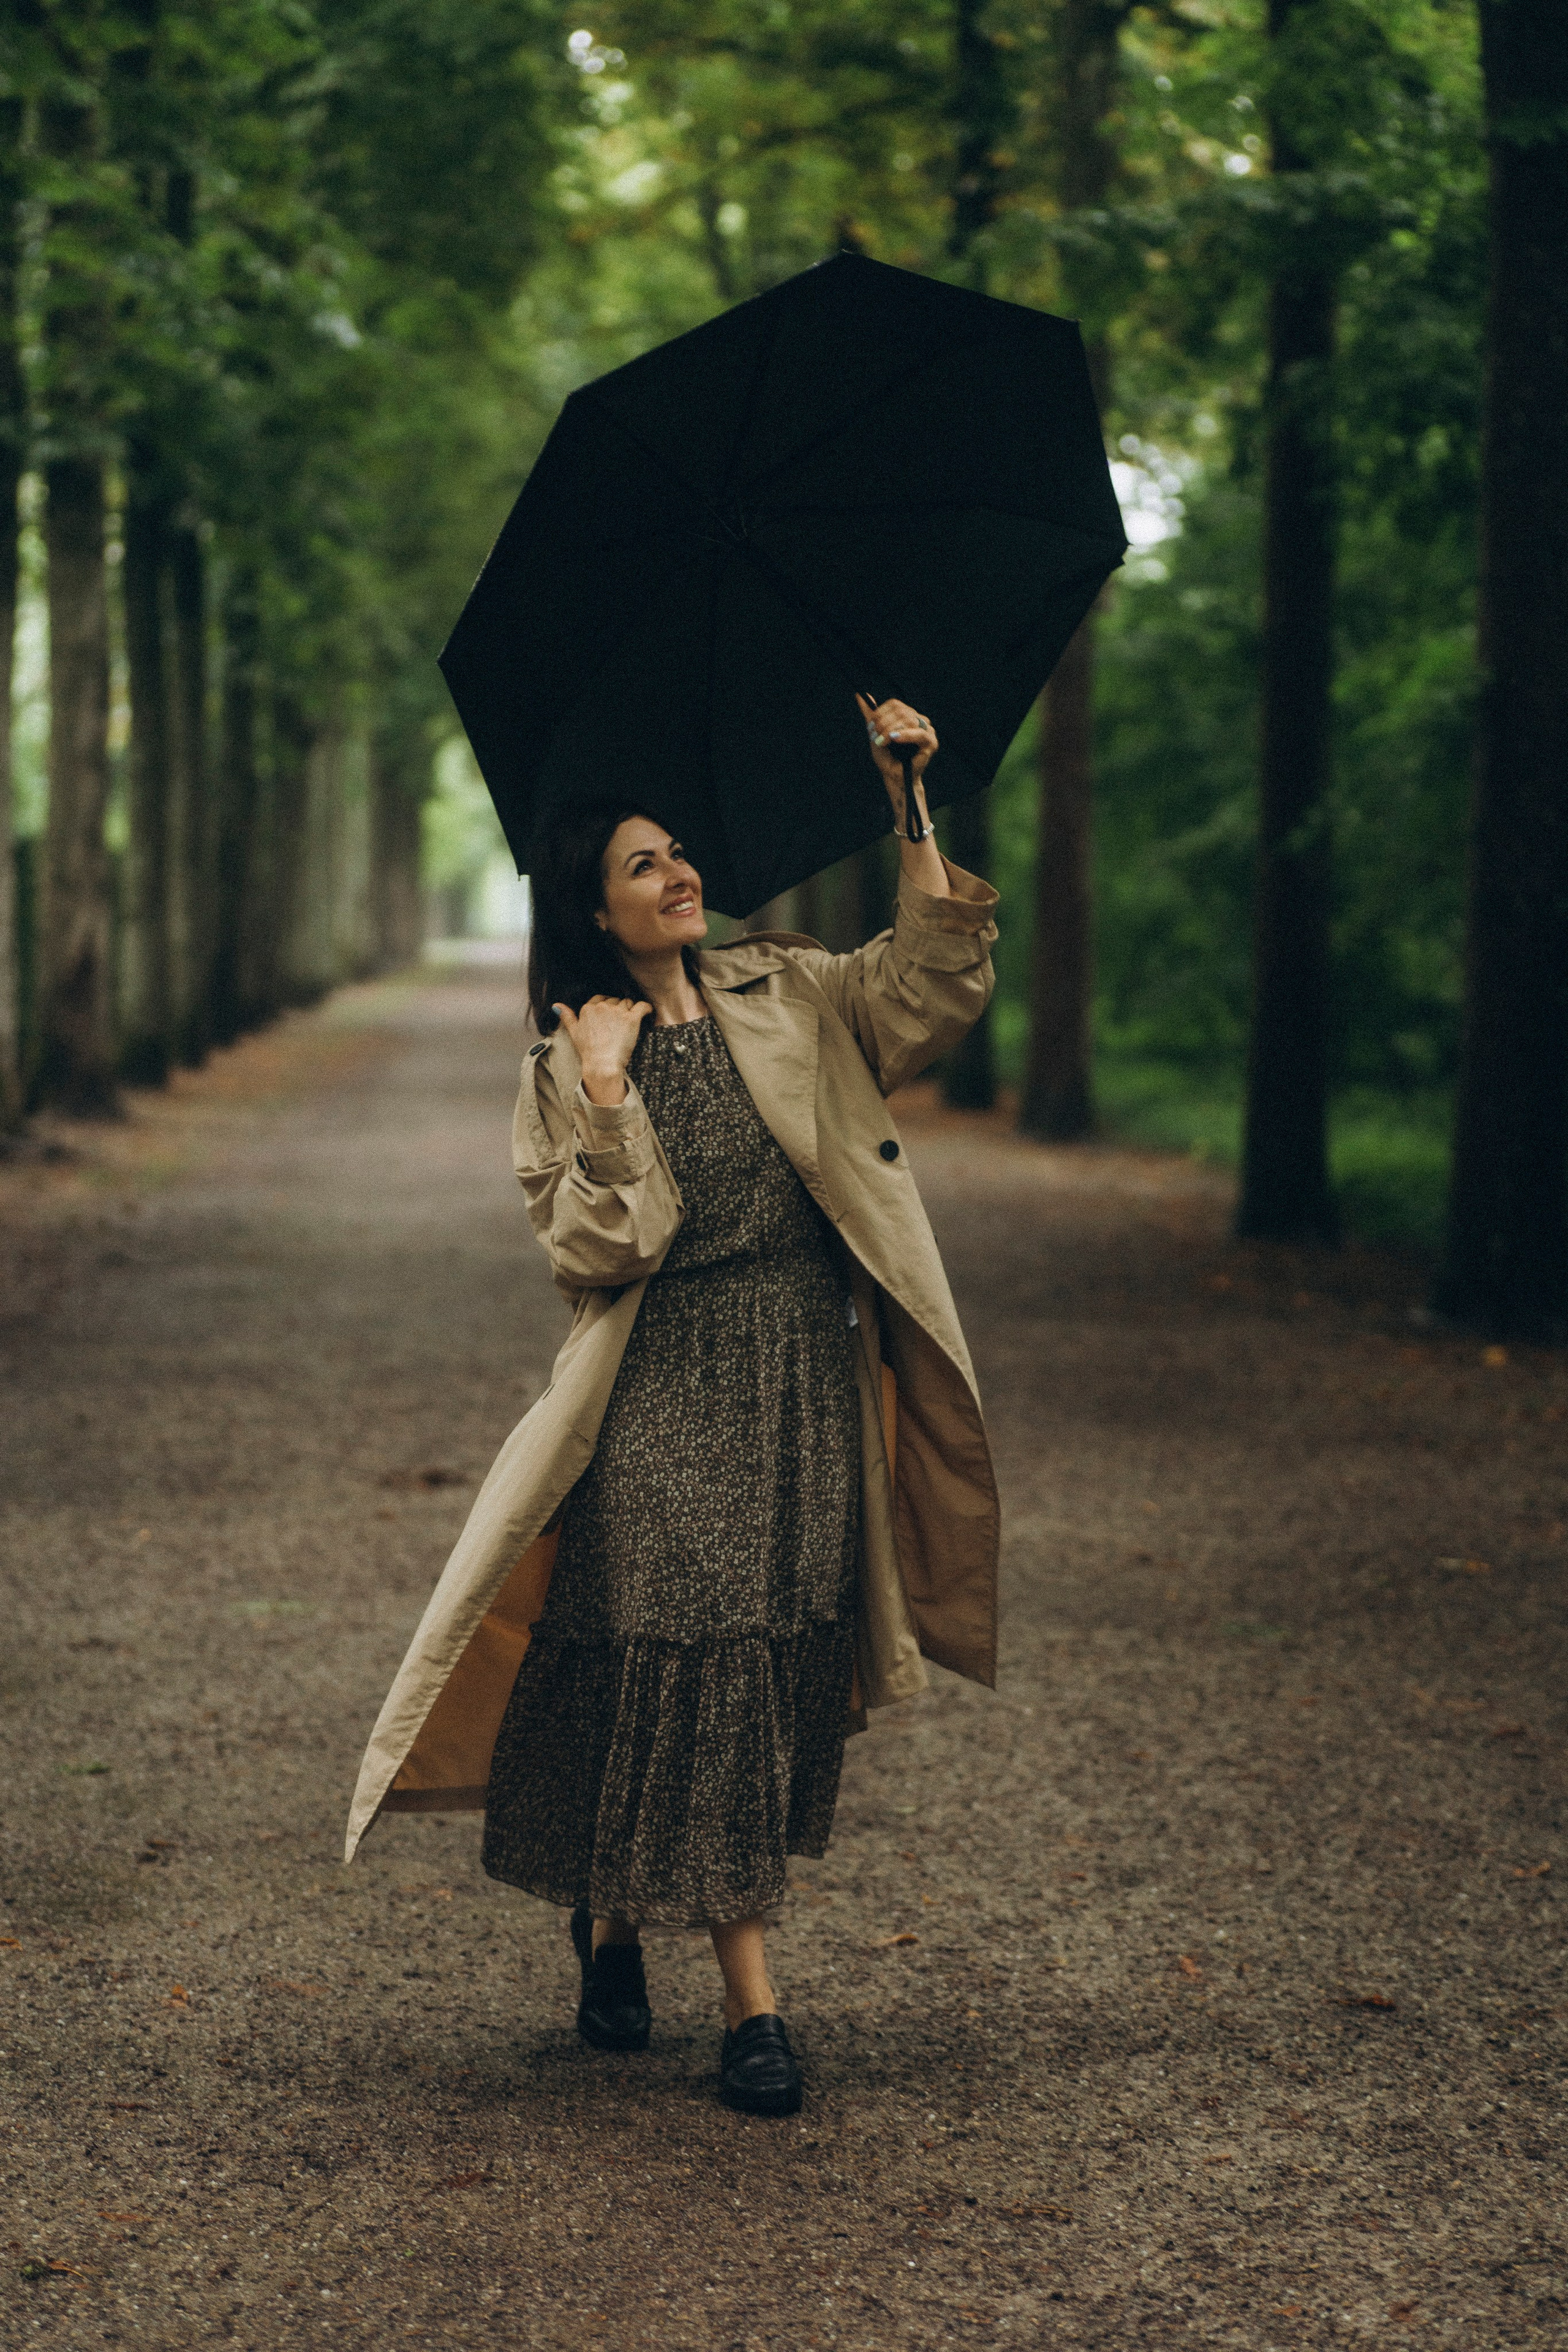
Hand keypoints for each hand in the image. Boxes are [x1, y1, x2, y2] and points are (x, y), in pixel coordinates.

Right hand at [552, 995, 650, 1105]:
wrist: (601, 1064)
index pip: (600, 998)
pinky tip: (647, 1012)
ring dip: (630, 1011)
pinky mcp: (631, 1019)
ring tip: (629, 1024)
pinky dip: (646, 1008)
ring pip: (628, 1003)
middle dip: (618, 1010)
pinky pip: (642, 1006)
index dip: (606, 1007)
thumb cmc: (588, 1051)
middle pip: (615, 1000)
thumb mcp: (573, 1032)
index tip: (609, 1018)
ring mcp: (617, 1012)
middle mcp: (602, 1006)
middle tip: (619, 1025)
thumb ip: (566, 1016)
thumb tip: (556, 1006)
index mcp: (588, 1008)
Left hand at [855, 693, 937, 833]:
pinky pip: (919, 733)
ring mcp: (927, 730)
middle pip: (900, 710)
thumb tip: (860, 695)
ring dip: (890, 730)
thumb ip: (870, 715)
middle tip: (876, 736)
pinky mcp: (931, 742)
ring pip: (908, 719)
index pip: (895, 704)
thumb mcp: (875, 732)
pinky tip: (895, 739)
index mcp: (908, 716)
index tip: (871, 727)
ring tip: (883, 741)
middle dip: (884, 723)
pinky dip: (905, 735)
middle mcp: (919, 720)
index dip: (880, 713)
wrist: (893, 776)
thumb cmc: (887, 756)